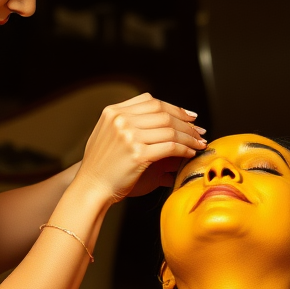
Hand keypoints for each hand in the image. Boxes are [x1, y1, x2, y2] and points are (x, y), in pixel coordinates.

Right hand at [75, 94, 205, 203]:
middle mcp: (121, 120)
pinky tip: (189, 153)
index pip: (151, 102)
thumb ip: (127, 121)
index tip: (188, 116)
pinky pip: (170, 147)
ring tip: (199, 143)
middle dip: (186, 122)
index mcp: (113, 112)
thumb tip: (160, 116)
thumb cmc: (101, 165)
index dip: (174, 108)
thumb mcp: (107, 133)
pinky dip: (184, 149)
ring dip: (189, 137)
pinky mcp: (138, 154)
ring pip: (170, 130)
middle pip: (164, 114)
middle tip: (199, 131)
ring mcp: (129, 136)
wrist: (90, 187)